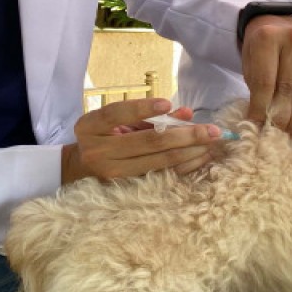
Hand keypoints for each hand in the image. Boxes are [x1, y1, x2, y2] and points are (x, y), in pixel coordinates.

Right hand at [61, 98, 223, 184]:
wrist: (80, 167)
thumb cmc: (102, 135)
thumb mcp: (115, 118)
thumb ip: (147, 114)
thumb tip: (185, 113)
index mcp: (90, 127)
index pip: (116, 114)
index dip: (142, 108)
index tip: (167, 103)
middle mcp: (99, 151)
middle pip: (146, 142)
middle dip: (183, 135)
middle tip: (211, 130)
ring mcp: (112, 173)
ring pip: (157, 162)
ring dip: (189, 152)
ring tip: (211, 143)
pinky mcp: (126, 188)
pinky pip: (161, 175)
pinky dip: (183, 166)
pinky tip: (200, 158)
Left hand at [241, 15, 291, 132]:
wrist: (281, 27)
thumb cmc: (262, 50)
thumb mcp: (250, 63)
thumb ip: (256, 89)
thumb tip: (261, 123)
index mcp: (268, 37)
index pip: (264, 82)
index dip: (260, 108)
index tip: (256, 125)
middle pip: (287, 90)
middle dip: (279, 118)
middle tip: (273, 133)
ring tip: (287, 131)